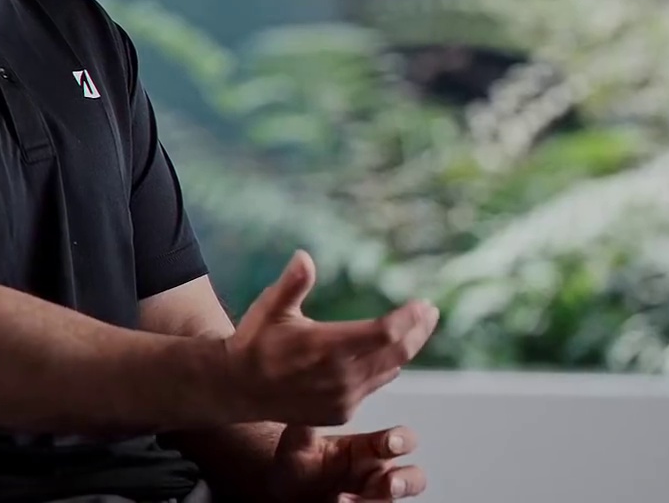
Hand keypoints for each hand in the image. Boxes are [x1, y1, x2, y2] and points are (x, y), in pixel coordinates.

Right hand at [225, 251, 437, 424]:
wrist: (237, 387)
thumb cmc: (254, 342)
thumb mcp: (270, 308)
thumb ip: (292, 283)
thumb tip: (304, 256)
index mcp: (327, 346)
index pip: (386, 333)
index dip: (410, 318)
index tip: (423, 303)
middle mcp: (341, 376)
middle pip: (397, 352)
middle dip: (419, 330)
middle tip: (431, 312)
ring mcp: (343, 397)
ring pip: (390, 371)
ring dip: (408, 349)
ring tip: (419, 328)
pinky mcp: (340, 412)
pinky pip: (373, 387)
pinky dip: (387, 369)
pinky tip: (391, 357)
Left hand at [267, 423, 426, 501]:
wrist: (283, 491)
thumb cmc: (299, 463)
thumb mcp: (299, 441)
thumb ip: (306, 425)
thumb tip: (309, 404)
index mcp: (368, 449)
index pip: (397, 440)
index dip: (401, 440)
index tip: (390, 443)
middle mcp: (377, 474)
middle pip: (412, 477)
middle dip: (405, 481)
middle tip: (390, 484)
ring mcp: (373, 497)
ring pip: (391, 502)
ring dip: (376, 502)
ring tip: (344, 500)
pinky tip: (335, 502)